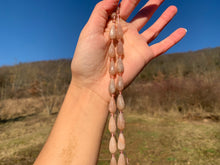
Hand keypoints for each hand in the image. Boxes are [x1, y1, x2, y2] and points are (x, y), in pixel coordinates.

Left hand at [71, 0, 185, 100]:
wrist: (93, 83)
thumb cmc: (87, 58)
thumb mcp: (90, 31)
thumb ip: (102, 11)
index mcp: (113, 25)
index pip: (126, 5)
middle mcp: (126, 33)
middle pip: (143, 14)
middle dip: (152, 2)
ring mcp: (137, 44)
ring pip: (154, 28)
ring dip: (164, 18)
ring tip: (173, 7)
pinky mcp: (145, 56)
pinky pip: (162, 46)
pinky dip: (173, 39)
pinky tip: (183, 30)